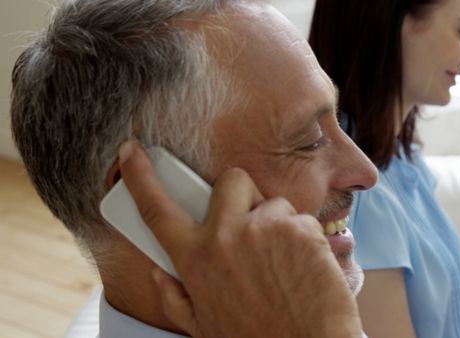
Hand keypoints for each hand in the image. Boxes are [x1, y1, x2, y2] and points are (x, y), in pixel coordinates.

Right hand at [118, 142, 361, 337]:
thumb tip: (158, 271)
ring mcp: (266, 227)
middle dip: (241, 194)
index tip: (131, 152)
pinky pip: (301, 219)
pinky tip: (304, 268)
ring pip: (272, 203)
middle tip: (250, 222)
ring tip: (283, 262)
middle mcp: (226, 235)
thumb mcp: (203, 326)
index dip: (139, 176)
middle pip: (230, 180)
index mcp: (195, 259)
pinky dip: (304, 239)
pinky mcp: (301, 228)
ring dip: (277, 224)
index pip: (157, 208)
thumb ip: (175, 297)